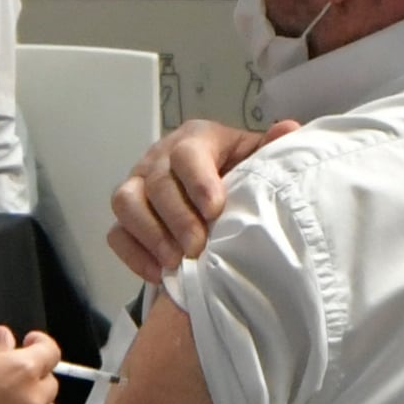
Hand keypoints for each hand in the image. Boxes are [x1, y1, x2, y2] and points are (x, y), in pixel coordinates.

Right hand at [0, 327, 62, 403]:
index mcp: (21, 371)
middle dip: (34, 375)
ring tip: (8, 399)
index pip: (50, 353)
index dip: (40, 343)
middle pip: (49, 385)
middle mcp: (30, 402)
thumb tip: (7, 341)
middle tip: (9, 372)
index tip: (30, 342)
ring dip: (34, 403)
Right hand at [106, 119, 290, 285]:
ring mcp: (138, 186)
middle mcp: (159, 158)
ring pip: (125, 202)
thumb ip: (271, 148)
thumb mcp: (258, 158)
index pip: (187, 152)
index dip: (197, 181)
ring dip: (149, 234)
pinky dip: (133, 254)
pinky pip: (116, 232)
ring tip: (175, 261)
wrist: (218, 195)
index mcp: (194, 140)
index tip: (215, 210)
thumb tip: (287, 130)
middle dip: (177, 217)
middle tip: (197, 246)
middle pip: (156, 182)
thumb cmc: (240, 174)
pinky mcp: (127, 217)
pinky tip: (158, 274)